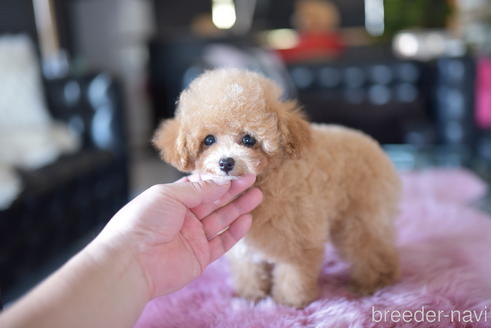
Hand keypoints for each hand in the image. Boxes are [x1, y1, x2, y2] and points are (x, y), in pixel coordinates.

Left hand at [94, 174, 261, 297]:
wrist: (131, 262)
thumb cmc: (142, 222)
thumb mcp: (169, 195)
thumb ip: (198, 189)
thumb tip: (222, 181)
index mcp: (173, 200)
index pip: (201, 187)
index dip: (220, 180)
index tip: (238, 172)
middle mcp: (184, 218)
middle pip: (215, 202)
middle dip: (234, 191)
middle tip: (253, 180)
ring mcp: (193, 238)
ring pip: (221, 220)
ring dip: (239, 208)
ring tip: (257, 196)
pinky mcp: (200, 257)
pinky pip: (222, 243)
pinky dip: (235, 232)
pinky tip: (246, 220)